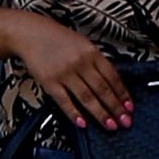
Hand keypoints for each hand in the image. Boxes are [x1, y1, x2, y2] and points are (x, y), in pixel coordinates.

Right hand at [14, 15, 133, 129]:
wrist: (29, 33)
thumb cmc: (56, 38)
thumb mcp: (82, 43)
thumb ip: (96, 61)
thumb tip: (111, 84)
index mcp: (91, 52)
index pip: (112, 76)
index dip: (123, 94)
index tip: (129, 107)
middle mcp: (80, 62)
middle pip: (102, 89)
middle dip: (116, 108)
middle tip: (125, 122)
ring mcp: (64, 73)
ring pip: (87, 97)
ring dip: (100, 114)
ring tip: (110, 125)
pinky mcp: (49, 81)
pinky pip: (64, 100)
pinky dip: (74, 113)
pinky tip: (83, 123)